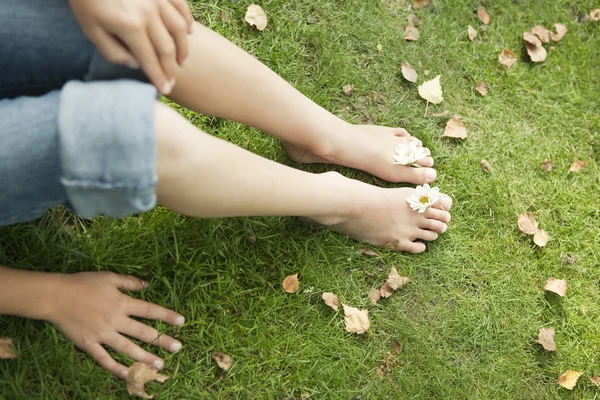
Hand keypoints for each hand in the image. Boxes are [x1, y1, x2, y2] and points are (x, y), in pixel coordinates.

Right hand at [45, 271, 184, 378]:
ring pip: (127, 348)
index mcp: (122, 303)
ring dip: (145, 357)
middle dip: (162, 340)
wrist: (55, 296)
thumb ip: (129, 282)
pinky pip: (104, 359)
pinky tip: (128, 374)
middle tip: (177, 347)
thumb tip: (147, 284)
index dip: (167, 316)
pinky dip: (116, 367)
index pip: (150, 310)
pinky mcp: (88, 344)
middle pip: (143, 332)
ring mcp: (102, 334)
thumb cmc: (83, 283)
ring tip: (159, 364)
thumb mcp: (109, 277)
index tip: (182, 322)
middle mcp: (115, 320)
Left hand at [69, 0, 193, 94]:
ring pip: (179, 28)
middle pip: (167, 48)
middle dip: (171, 69)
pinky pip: (181, 6)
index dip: (158, 77)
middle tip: (172, 81)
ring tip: (182, 62)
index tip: (165, 90)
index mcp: (130, 26)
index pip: (149, 59)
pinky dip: (187, 20)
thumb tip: (136, 64)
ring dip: (183, 48)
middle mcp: (148, 13)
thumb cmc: (86, 0)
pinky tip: (188, 32)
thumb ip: (113, 52)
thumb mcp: (90, 29)